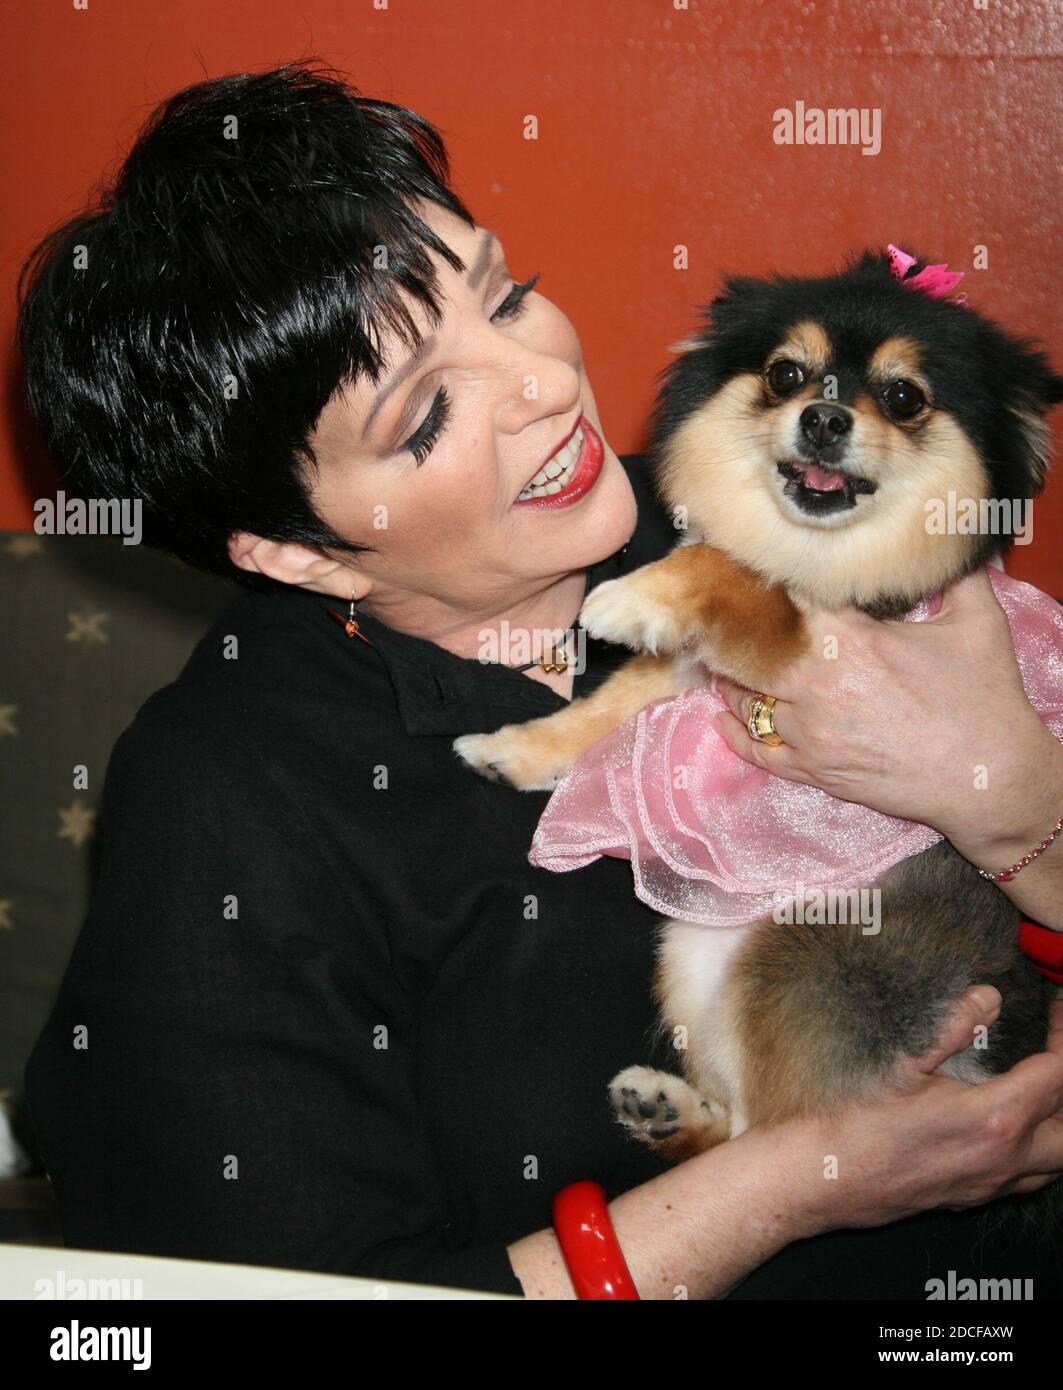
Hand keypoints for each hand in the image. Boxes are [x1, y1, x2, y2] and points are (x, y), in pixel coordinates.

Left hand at [711, 568, 1062, 861]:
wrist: (988, 779)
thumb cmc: (983, 701)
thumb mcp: (977, 624)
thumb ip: (958, 576)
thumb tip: (952, 544)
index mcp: (849, 640)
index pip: (788, 599)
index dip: (768, 581)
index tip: (753, 567)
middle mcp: (817, 684)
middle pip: (751, 650)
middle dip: (736, 632)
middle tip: (723, 615)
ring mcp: (809, 732)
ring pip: (748, 699)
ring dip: (733, 678)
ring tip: (720, 659)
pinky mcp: (813, 770)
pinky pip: (757, 750)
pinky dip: (735, 733)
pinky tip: (722, 718)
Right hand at [776, 988, 1062, 1237]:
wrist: (818, 1179)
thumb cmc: (852, 1124)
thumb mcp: (902, 1060)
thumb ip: (953, 1025)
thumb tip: (987, 997)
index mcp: (993, 1120)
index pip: (1059, 1076)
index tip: (1056, 1014)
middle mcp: (1002, 1160)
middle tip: (1054, 1048)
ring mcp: (988, 1185)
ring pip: (1056, 1162)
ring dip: (1058, 1122)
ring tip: (1040, 1085)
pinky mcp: (969, 1198)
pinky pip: (1026, 1179)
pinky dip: (1036, 1149)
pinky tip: (1011, 1126)